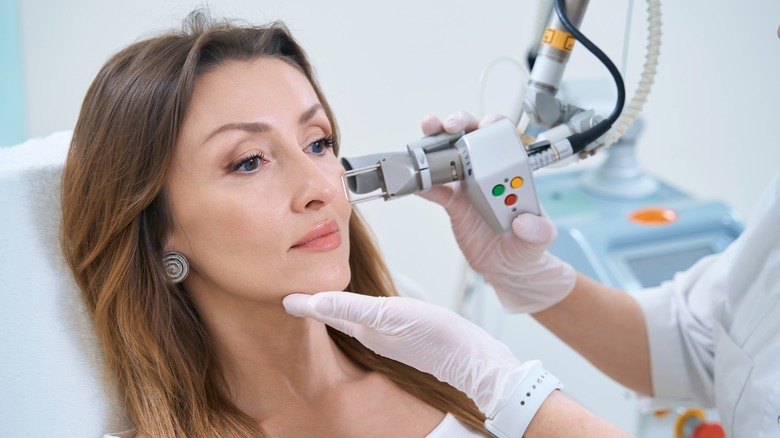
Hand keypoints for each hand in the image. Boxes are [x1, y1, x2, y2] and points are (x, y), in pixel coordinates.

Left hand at [283, 291, 538, 417]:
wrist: (475, 362)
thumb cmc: (437, 341)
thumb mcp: (390, 317)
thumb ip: (351, 308)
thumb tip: (314, 299)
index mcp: (363, 328)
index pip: (322, 310)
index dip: (301, 299)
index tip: (278, 290)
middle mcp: (370, 330)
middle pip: (331, 310)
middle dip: (312, 298)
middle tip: (291, 279)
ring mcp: (387, 330)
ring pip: (348, 311)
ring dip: (331, 298)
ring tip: (316, 283)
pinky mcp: (403, 328)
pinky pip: (369, 312)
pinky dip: (356, 302)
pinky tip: (359, 299)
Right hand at [418, 111, 575, 312]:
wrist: (506, 268)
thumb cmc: (527, 246)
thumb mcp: (541, 238)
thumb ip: (539, 231)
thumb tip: (525, 223)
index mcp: (512, 171)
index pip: (503, 139)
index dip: (492, 126)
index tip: (483, 127)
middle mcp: (488, 171)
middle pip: (471, 137)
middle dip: (458, 123)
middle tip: (448, 125)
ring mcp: (468, 185)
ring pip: (449, 155)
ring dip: (434, 142)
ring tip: (423, 139)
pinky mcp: (453, 202)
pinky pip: (435, 189)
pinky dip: (422, 183)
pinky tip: (413, 181)